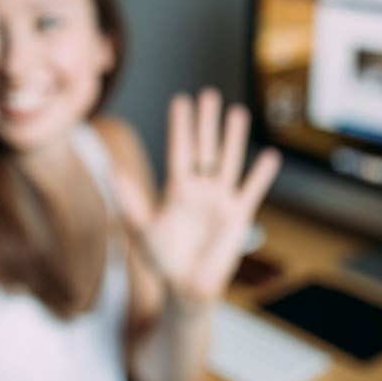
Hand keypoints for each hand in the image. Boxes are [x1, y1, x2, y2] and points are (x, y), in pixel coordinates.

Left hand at [115, 88, 280, 305]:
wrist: (186, 286)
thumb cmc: (162, 259)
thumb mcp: (141, 228)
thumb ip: (130, 199)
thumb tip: (112, 170)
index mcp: (177, 188)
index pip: (179, 150)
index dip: (180, 126)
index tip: (181, 100)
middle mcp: (200, 188)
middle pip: (205, 148)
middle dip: (206, 122)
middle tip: (209, 94)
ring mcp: (220, 199)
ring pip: (228, 161)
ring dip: (233, 138)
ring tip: (237, 112)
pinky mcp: (238, 215)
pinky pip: (251, 190)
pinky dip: (260, 175)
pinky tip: (269, 155)